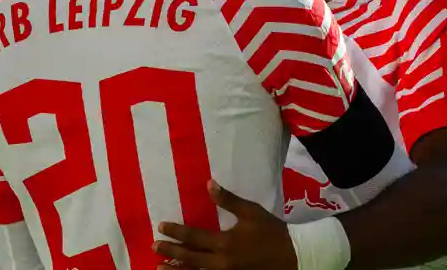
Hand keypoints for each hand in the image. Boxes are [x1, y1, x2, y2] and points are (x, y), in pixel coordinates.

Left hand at [153, 180, 296, 269]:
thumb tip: (209, 184)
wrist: (293, 256)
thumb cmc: (271, 232)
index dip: (176, 231)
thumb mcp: (251, 212)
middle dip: (170, 252)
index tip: (161, 227)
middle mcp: (221, 262)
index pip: (193, 237)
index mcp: (225, 243)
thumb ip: (228, 200)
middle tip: (154, 246)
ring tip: (160, 268)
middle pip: (189, 258)